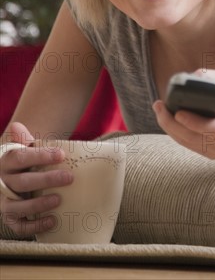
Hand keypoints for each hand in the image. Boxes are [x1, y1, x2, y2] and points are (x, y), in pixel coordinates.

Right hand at [0, 122, 73, 237]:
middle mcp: (2, 183)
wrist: (7, 180)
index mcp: (6, 163)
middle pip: (22, 182)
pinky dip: (35, 226)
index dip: (41, 156)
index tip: (62, 154)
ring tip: (58, 199)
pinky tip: (52, 221)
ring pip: (17, 207)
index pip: (20, 158)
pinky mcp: (9, 219)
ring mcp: (3, 203)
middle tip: (69, 177)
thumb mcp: (20, 150)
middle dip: (47, 180)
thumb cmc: (21, 164)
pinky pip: (19, 226)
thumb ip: (23, 140)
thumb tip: (17, 126)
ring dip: (38, 204)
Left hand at [152, 69, 214, 159]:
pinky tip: (167, 121)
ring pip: (192, 144)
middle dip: (174, 125)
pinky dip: (177, 135)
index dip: (196, 124)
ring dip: (171, 129)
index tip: (179, 113)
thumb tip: (193, 76)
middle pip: (199, 139)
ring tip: (159, 110)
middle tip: (160, 107)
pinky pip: (192, 147)